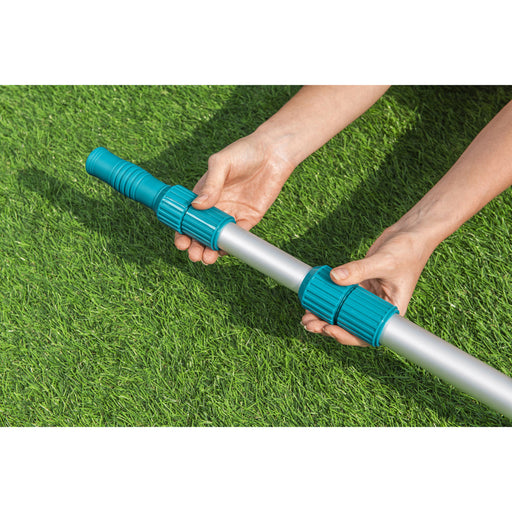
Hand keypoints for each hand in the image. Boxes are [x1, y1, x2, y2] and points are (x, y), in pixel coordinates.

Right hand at [174, 131, 293, 263]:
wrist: (274, 152)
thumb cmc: (244, 152)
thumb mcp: (222, 163)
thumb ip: (210, 184)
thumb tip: (197, 205)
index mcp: (204, 193)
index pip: (188, 216)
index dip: (183, 230)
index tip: (181, 241)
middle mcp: (216, 206)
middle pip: (201, 231)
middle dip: (195, 245)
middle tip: (193, 254)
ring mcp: (232, 213)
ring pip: (218, 237)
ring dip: (210, 250)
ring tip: (206, 258)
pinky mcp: (249, 218)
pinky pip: (238, 235)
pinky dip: (230, 245)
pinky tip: (224, 251)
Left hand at [301, 225, 433, 345]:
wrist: (410, 232)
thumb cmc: (408, 249)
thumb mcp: (383, 261)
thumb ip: (358, 269)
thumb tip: (334, 277)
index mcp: (391, 311)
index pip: (368, 333)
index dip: (348, 336)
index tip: (330, 329)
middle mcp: (379, 307)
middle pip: (352, 325)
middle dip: (329, 326)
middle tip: (309, 324)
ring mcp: (368, 296)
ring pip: (344, 312)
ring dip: (325, 316)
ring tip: (306, 317)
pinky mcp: (360, 284)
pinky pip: (342, 296)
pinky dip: (328, 299)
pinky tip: (313, 300)